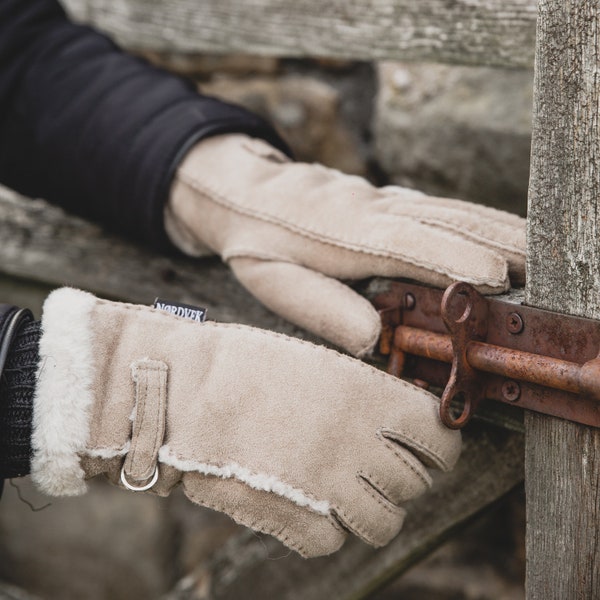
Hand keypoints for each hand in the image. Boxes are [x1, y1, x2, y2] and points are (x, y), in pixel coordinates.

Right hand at [31, 288, 459, 556]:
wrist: (183, 387)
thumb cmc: (245, 364)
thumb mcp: (317, 363)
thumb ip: (365, 396)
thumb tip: (399, 424)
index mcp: (369, 398)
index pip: (439, 440)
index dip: (438, 448)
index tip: (426, 448)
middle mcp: (359, 444)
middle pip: (416, 484)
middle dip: (402, 476)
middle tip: (375, 463)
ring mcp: (327, 485)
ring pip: (385, 523)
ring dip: (372, 509)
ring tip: (346, 489)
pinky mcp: (291, 516)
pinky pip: (334, 541)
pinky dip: (328, 529)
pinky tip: (308, 502)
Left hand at [165, 134, 524, 355]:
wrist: (246, 192)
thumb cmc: (258, 241)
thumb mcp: (274, 281)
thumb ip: (322, 307)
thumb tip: (372, 339)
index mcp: (348, 234)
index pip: (411, 244)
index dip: (455, 258)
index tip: (501, 276)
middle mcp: (376, 210)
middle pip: (448, 222)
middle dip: (501, 244)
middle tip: (548, 270)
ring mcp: (386, 201)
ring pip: (453, 211)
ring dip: (500, 229)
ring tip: (542, 250)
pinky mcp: (390, 201)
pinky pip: (443, 209)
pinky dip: (480, 220)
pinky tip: (502, 231)